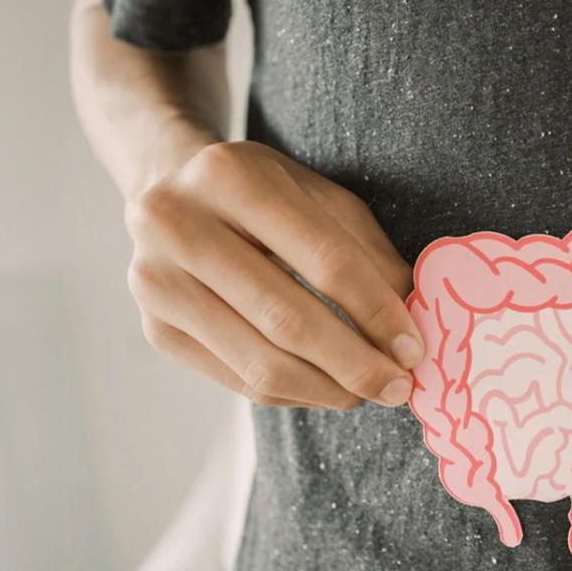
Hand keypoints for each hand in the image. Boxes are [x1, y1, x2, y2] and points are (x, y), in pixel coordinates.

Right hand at [125, 141, 423, 409]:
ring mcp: (157, 284)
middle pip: (287, 319)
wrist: (170, 192)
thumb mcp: (323, 201)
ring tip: (369, 392)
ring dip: (329, 389)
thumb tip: (413, 327)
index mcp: (231, 176)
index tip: (414, 348)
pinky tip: (328, 388)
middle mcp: (178, 226)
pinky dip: (296, 394)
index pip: (324, 259)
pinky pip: (241, 382)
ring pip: (262, 363)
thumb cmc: (264, 195)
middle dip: (356, 364)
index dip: (376, 310)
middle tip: (400, 387)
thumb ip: (371, 258)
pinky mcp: (156, 331)